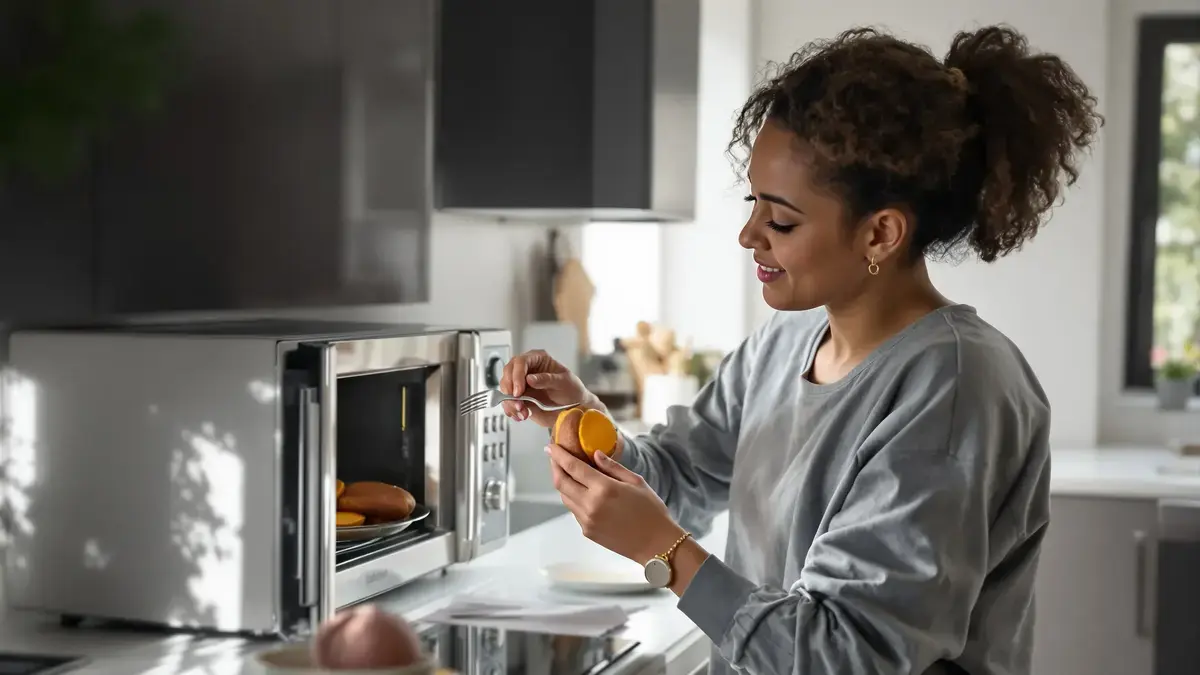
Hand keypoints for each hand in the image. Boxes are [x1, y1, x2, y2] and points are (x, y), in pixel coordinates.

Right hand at [500, 350, 597, 426]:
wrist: (574, 406)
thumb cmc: (572, 388)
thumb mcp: (564, 382)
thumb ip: (547, 379)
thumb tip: (529, 379)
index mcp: (537, 358)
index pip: (520, 362)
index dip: (516, 376)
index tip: (519, 391)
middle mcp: (526, 369)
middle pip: (508, 374)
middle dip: (510, 390)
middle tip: (518, 403)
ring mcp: (521, 383)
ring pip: (506, 388)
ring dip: (509, 402)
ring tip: (522, 412)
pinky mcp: (520, 396)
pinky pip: (508, 401)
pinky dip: (511, 409)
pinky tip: (519, 415)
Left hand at [546, 443, 684, 564]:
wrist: (656, 545)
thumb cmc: (651, 511)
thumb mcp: (636, 482)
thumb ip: (612, 467)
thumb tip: (594, 454)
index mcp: (604, 489)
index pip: (573, 467)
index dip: (559, 455)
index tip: (550, 446)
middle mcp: (591, 505)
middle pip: (561, 483)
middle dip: (555, 467)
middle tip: (555, 456)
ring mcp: (587, 520)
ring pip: (565, 498)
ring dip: (563, 483)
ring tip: (568, 472)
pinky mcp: (587, 532)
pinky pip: (574, 511)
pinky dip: (574, 498)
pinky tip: (582, 492)